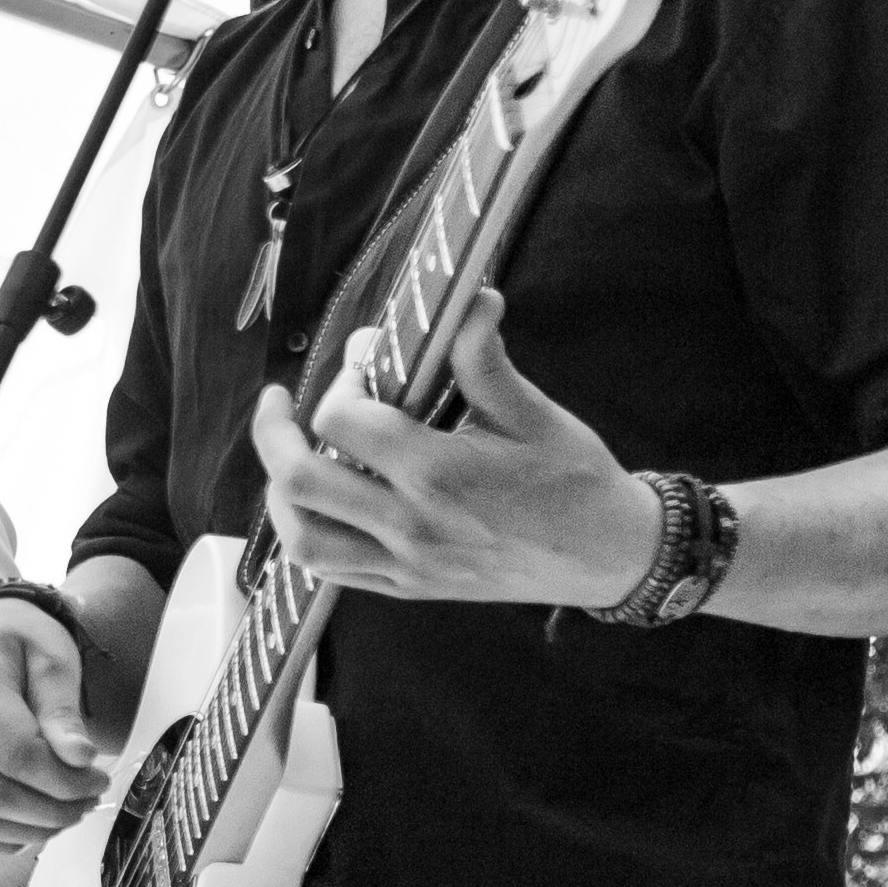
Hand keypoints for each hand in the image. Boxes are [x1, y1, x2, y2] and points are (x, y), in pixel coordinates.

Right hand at [0, 605, 110, 849]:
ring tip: (67, 813)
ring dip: (28, 831)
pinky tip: (35, 824)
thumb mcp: (53, 661)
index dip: (63, 779)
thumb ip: (64, 711)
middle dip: (51, 810)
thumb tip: (80, 758)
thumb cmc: (19, 646)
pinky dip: (0, 839)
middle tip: (89, 800)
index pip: (12, 752)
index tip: (98, 777)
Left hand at [254, 295, 653, 608]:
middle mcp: (412, 525)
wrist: (611, 558)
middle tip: (280, 404)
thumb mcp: (535, 413)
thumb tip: (469, 298)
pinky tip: (319, 504)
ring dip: (281, 492)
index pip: (343, 422)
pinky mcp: (410, 589)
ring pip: (303, 538)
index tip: (368, 367)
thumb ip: (484, 359)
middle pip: (299, 482)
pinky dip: (309, 534)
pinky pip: (333, 572)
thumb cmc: (578, 482)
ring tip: (290, 457)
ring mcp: (407, 565)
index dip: (343, 382)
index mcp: (440, 474)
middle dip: (276, 433)